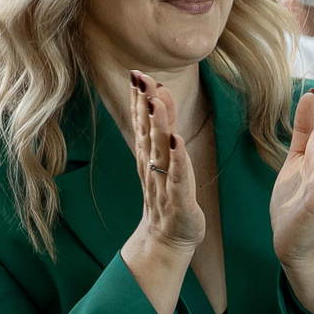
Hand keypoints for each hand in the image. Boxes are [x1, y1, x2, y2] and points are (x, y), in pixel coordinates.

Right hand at [118, 69, 202, 313]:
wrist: (167, 239)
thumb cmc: (168, 195)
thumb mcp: (163, 158)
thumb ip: (162, 127)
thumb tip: (158, 93)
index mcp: (148, 156)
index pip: (142, 123)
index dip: (138, 98)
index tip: (134, 73)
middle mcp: (152, 167)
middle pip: (148, 132)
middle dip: (144, 104)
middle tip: (140, 78)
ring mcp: (164, 183)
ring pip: (160, 151)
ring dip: (159, 126)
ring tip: (156, 102)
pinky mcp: (178, 200)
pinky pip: (177, 178)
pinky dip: (177, 161)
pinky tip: (177, 143)